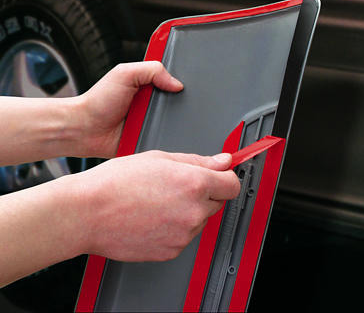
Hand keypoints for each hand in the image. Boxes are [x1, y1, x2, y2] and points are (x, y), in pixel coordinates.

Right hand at [74, 151, 238, 260]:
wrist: (85, 213)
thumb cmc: (115, 183)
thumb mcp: (160, 158)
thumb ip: (198, 160)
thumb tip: (223, 161)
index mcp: (194, 184)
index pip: (233, 184)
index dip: (224, 177)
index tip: (217, 176)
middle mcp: (194, 211)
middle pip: (217, 202)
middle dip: (203, 193)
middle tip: (174, 186)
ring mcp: (183, 234)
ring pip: (199, 219)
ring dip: (187, 211)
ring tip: (157, 201)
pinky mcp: (171, 250)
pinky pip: (183, 236)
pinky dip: (173, 228)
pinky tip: (151, 217)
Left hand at [76, 62, 183, 157]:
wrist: (85, 130)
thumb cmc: (98, 102)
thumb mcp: (124, 74)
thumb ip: (152, 70)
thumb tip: (177, 84)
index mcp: (148, 83)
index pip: (173, 77)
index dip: (181, 77)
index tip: (186, 76)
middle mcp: (152, 101)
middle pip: (179, 100)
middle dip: (176, 101)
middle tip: (160, 100)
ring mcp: (152, 120)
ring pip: (176, 121)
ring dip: (169, 121)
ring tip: (151, 117)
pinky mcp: (151, 137)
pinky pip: (166, 138)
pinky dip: (164, 136)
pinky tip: (152, 131)